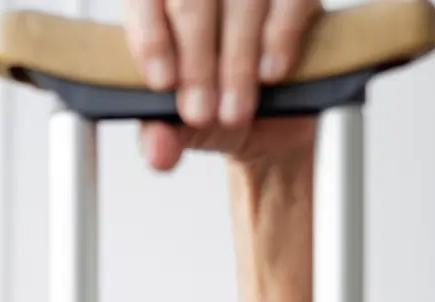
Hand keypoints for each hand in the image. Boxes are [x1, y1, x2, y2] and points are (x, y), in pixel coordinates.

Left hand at [123, 0, 322, 169]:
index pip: (144, 1)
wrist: (268, 127)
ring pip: (242, 2)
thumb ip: (161, 133)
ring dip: (237, 63)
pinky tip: (270, 75)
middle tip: (200, 113)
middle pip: (191, 3)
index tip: (162, 83)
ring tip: (234, 113)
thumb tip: (158, 153)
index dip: (150, 38)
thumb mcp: (181, 127)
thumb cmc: (213, 111)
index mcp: (161, 6)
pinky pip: (291, 3)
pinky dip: (280, 38)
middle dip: (196, 64)